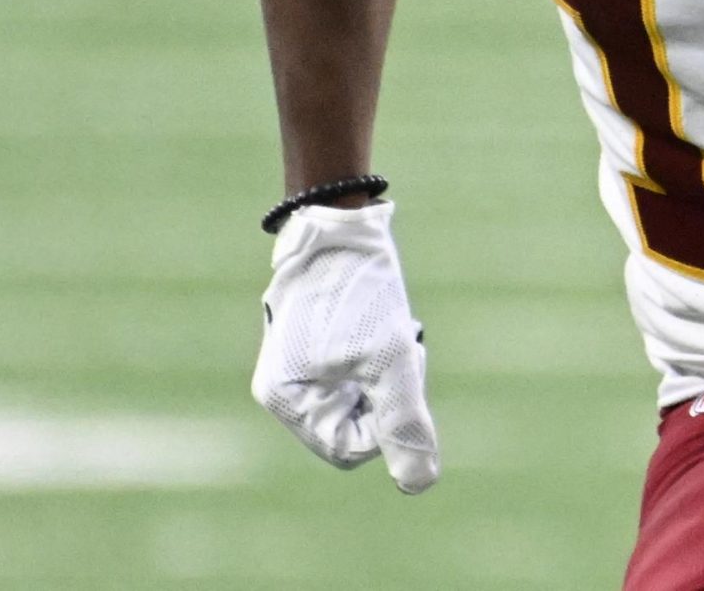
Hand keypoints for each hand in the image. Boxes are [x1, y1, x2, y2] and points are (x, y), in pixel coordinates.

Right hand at [251, 203, 440, 491]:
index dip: (387, 424)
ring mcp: (297, 365)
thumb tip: (419, 484)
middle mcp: (283, 388)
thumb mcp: (390, 359)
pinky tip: (385, 321)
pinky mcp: (314, 343)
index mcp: (286, 400)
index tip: (402, 373)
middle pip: (354, 424)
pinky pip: (356, 371)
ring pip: (360, 397)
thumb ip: (405, 422)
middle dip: (388, 393)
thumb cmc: (358, 291)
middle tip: (402, 346)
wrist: (339, 219)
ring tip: (394, 330)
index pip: (348, 449)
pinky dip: (379, 353)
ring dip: (387, 371)